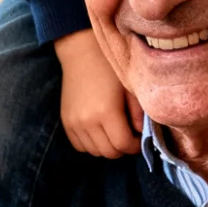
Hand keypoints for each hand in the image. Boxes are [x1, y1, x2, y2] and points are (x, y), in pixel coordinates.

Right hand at [57, 29, 140, 157]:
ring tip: (114, 133)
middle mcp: (88, 121)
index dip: (135, 146)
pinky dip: (92, 144)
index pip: (123, 145)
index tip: (139, 137)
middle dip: (123, 148)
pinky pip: (80, 146)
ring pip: (95, 151)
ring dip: (107, 147)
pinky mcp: (66, 121)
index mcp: (107, 112)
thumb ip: (138, 113)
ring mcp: (74, 123)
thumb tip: (141, 133)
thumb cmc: (109, 68)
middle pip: (109, 152)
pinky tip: (99, 132)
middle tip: (128, 135)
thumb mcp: (129, 87)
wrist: (81, 53)